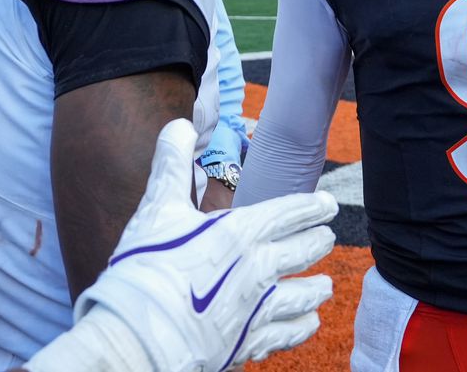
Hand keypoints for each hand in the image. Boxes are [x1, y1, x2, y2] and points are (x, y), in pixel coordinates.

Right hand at [74, 119, 336, 370]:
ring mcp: (255, 310)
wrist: (138, 333)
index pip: (287, 213)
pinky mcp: (247, 343)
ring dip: (315, 288)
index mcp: (240, 233)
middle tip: (329, 237)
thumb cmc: (145, 268)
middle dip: (317, 242)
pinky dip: (300, 327)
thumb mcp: (157, 208)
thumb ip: (172, 165)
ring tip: (325, 286)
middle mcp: (257, 270)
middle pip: (300, 252)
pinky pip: (285, 334)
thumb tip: (181, 124)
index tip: (327, 205)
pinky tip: (308, 324)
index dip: (310, 207)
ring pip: (300, 296)